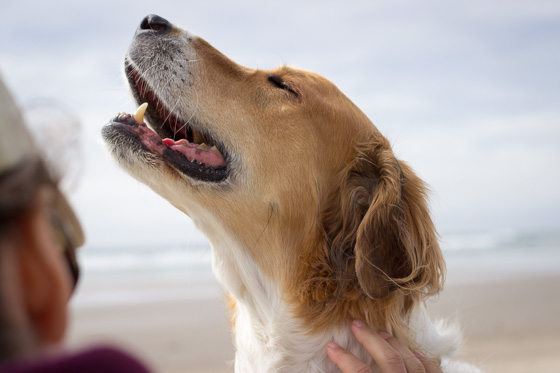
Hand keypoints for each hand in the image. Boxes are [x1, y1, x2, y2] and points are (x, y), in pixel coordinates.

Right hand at [326, 320, 442, 372]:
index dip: (344, 359)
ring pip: (412, 361)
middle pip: (391, 361)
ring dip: (394, 344)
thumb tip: (335, 358)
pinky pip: (432, 369)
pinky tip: (410, 351)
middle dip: (371, 339)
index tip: (331, 347)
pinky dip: (420, 358)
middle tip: (355, 324)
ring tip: (379, 333)